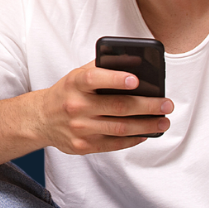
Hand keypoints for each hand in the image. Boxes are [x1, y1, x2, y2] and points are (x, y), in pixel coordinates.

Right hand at [32, 64, 171, 155]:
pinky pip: (114, 144)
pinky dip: (133, 139)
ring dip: (146, 125)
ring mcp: (80, 128)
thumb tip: (133, 62)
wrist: (42, 119)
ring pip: (120, 128)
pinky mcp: (84, 146)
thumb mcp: (77, 75)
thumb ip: (101, 68)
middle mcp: (76, 106)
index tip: (136, 80)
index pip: (94, 78)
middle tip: (166, 104)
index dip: (115, 79)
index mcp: (75, 83)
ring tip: (163, 121)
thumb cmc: (67, 93)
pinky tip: (146, 133)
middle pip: (117, 107)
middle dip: (147, 106)